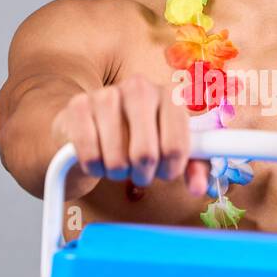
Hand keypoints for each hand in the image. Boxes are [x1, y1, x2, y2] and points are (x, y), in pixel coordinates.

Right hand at [50, 75, 209, 195]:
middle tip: (139, 172)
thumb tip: (199, 188)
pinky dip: (94, 168)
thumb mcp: (169, 150)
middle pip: (146, 154)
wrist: (92, 125)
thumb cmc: (136, 139)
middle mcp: (139, 88)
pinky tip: (97, 160)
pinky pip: (90, 155)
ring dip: (117, 173)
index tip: (164, 172)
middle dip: (143, 175)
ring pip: (117, 159)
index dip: (170, 170)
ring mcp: (106, 94)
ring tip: (118, 164)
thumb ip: (192, 167)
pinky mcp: (78, 106)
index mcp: (169, 96)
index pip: (176, 147)